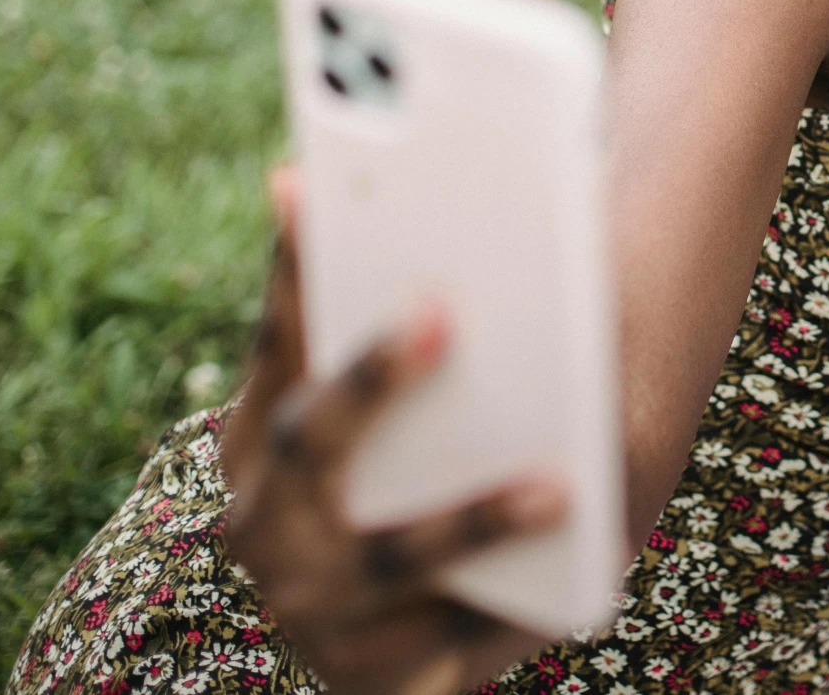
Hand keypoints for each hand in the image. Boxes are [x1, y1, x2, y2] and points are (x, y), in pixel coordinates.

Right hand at [220, 169, 566, 694]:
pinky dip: (500, 614)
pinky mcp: (374, 678)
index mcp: (259, 437)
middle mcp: (262, 526)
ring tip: (555, 482)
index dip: (298, 267)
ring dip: (465, 521)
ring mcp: (312, 611)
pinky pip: (440, 652)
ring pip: (385, 561)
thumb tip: (353, 183)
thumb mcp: (425, 383)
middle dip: (372, 377)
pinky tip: (569, 568)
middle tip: (444, 310)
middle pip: (313, 441)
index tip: (320, 191)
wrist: (420, 626)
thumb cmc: (428, 461)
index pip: (278, 338)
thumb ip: (411, 309)